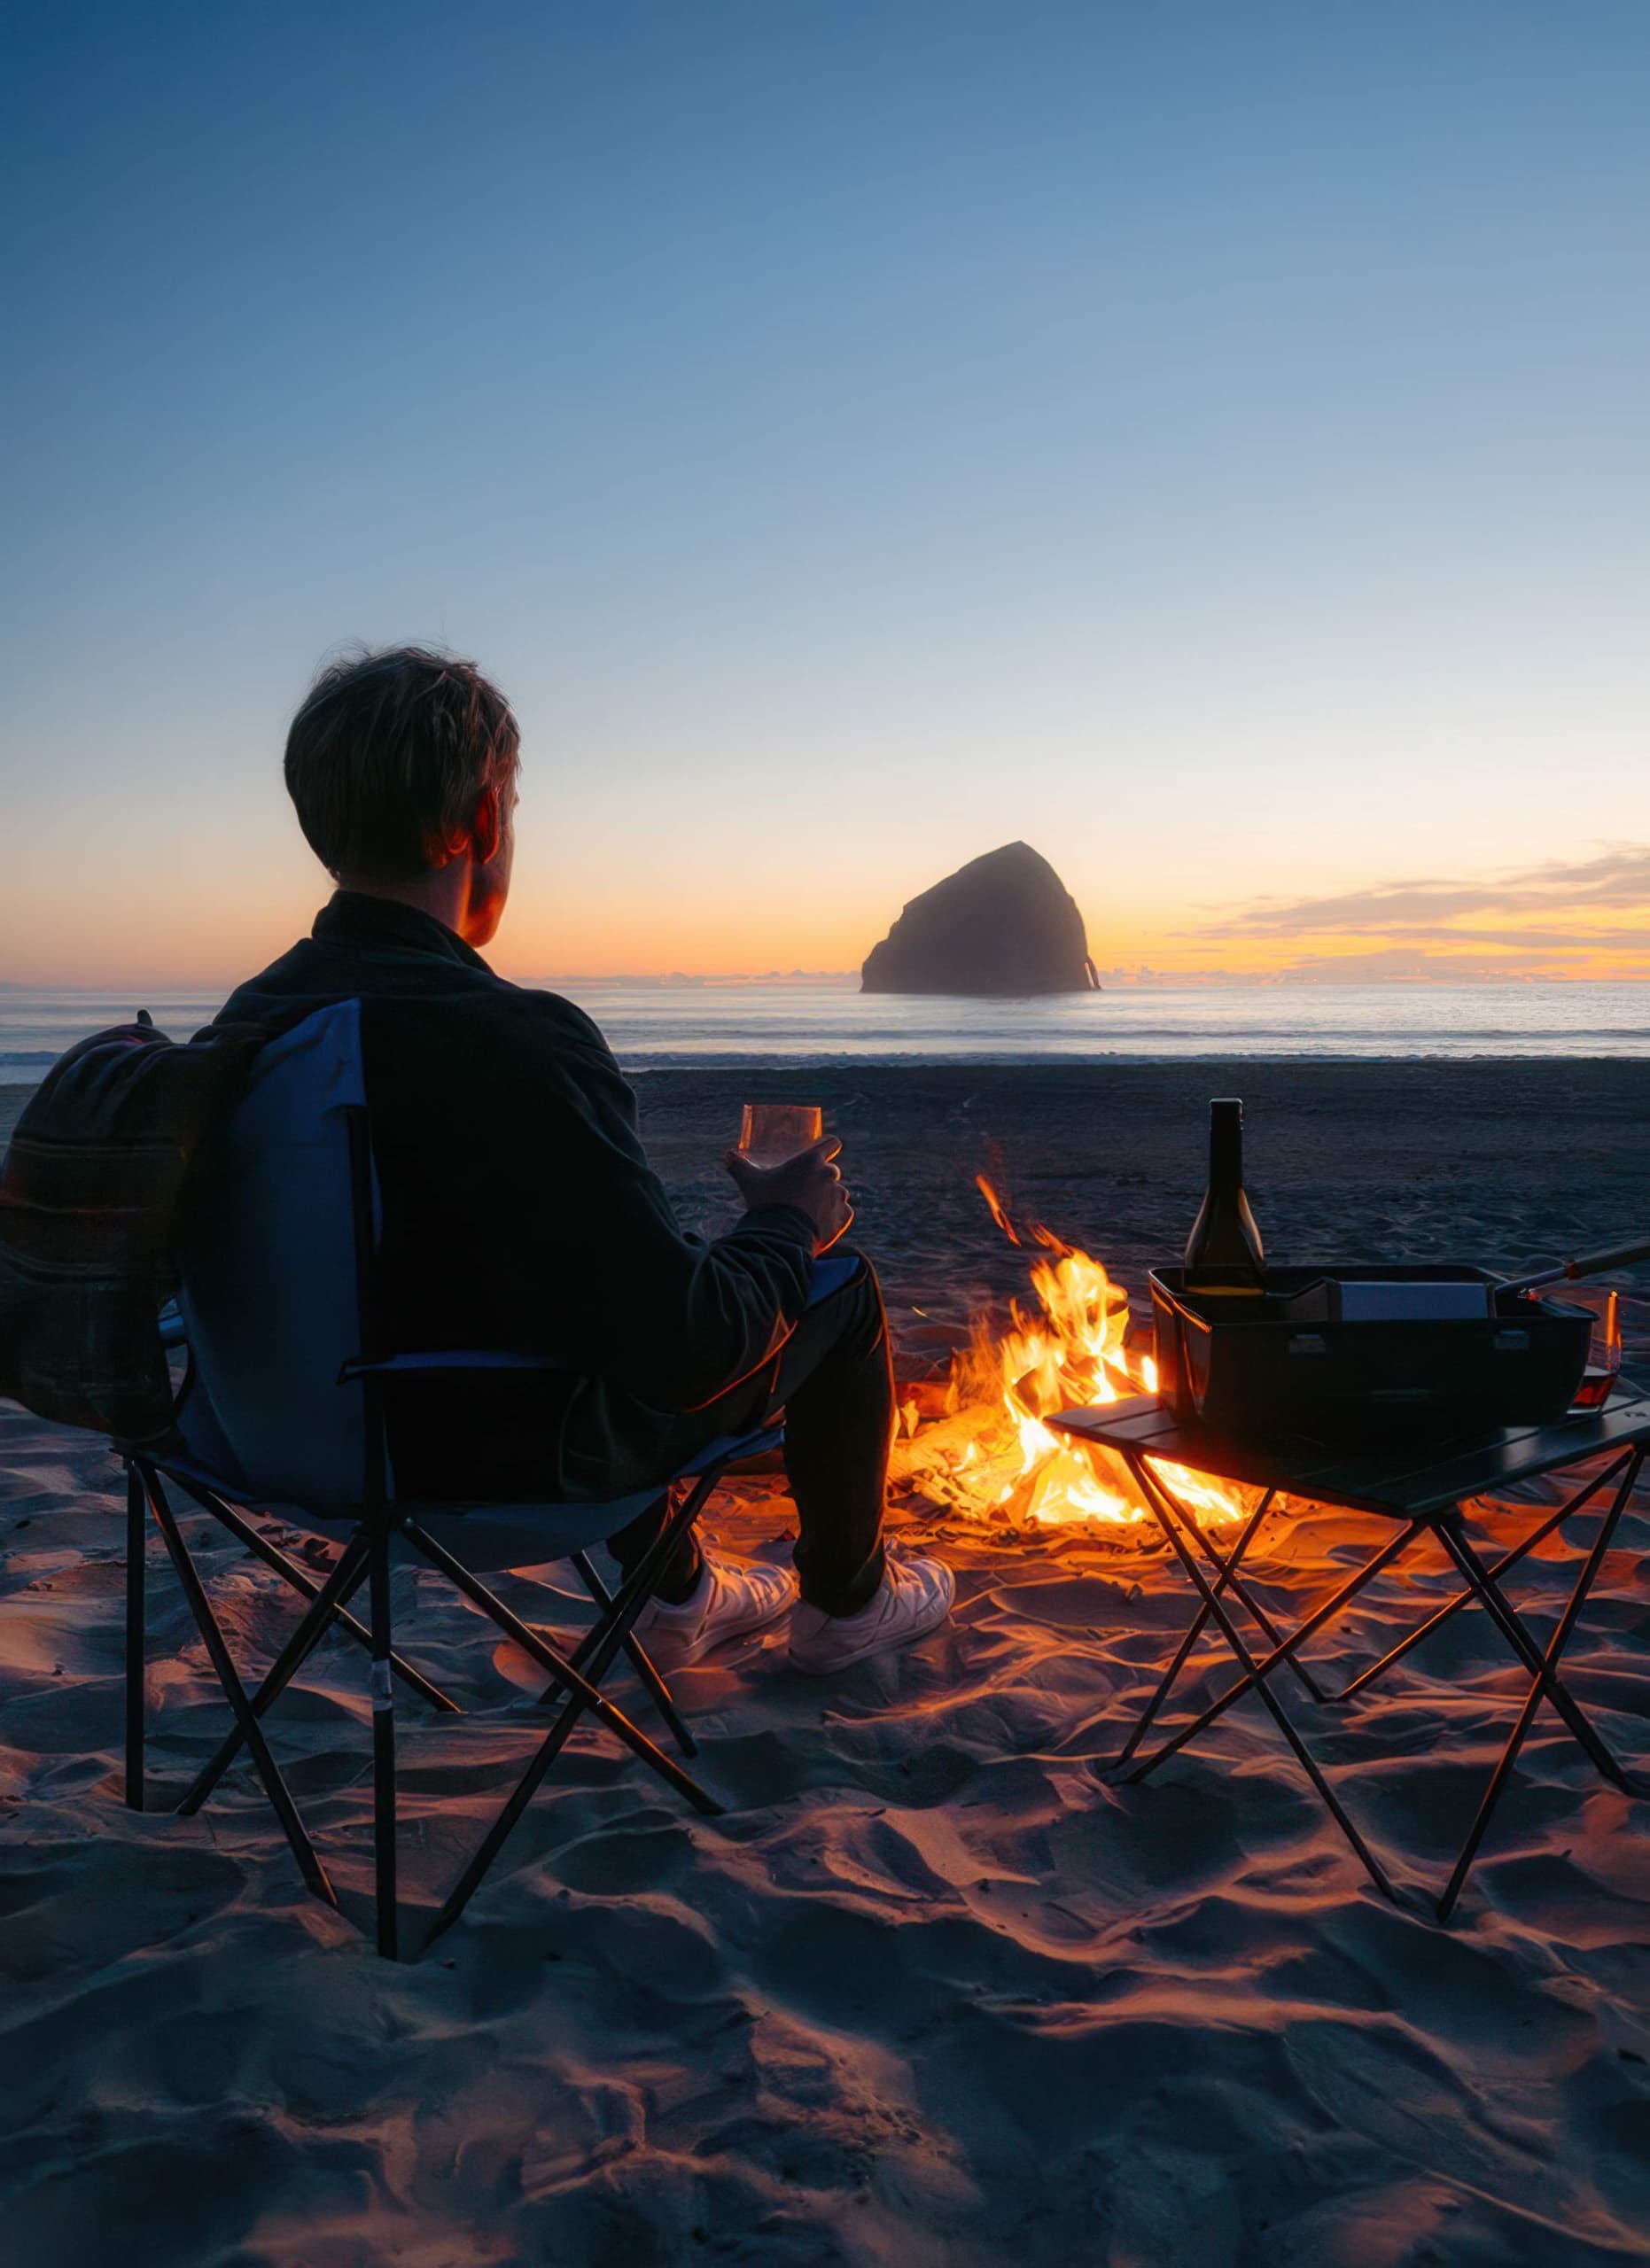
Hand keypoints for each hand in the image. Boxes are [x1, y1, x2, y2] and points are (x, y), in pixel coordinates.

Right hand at [724, 1136, 852, 1252]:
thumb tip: (726, 1156)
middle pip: (831, 1171)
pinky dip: (836, 1216)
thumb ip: (739, 1166)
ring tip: (809, 1211)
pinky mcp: (843, 1217)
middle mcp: (829, 1175)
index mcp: (811, 1160)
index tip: (822, 1153)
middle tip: (804, 1191)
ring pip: (839, 1192)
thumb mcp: (750, 1182)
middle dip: (820, 1179)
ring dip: (828, 1198)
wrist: (781, 1238)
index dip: (828, 1147)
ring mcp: (838, 1196)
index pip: (832, 1143)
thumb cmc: (767, 1204)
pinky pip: (845, 1212)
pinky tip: (820, 1222)